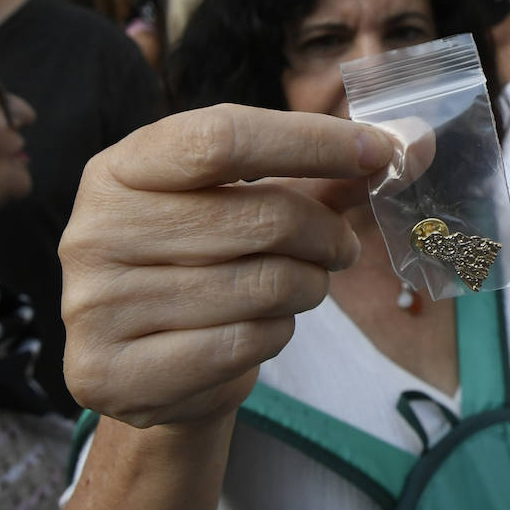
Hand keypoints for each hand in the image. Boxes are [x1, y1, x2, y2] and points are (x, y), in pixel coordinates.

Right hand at [59, 104, 393, 428]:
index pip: (223, 137)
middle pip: (261, 216)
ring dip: (308, 288)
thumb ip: (328, 173)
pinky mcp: (111, 372)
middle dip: (326, 234)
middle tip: (341, 248)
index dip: (313, 142)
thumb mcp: (252, 203)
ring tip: (300, 287)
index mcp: (120, 169)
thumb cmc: (211, 262)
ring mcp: (93, 304)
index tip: (380, 152)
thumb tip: (416, 142)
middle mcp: (93, 230)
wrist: (151, 366)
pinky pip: (244, 343)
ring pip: (264, 286)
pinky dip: (276, 334)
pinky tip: (260, 328)